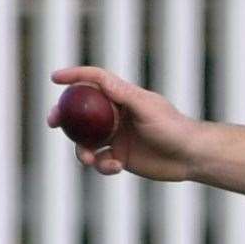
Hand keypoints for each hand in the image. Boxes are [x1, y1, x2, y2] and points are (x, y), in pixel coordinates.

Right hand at [47, 66, 199, 180]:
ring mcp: (117, 136)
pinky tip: (115, 166)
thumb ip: (125, 96)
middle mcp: (117, 116)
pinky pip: (99, 161)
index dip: (74, 77)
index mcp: (123, 98)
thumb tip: (102, 81)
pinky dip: (101, 165)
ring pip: (85, 140)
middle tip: (53, 121)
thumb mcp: (149, 109)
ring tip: (89, 159)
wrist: (191, 157)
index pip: (95, 81)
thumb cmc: (175, 128)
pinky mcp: (120, 157)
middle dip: (63, 116)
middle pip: (81, 113)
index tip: (55, 78)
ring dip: (81, 149)